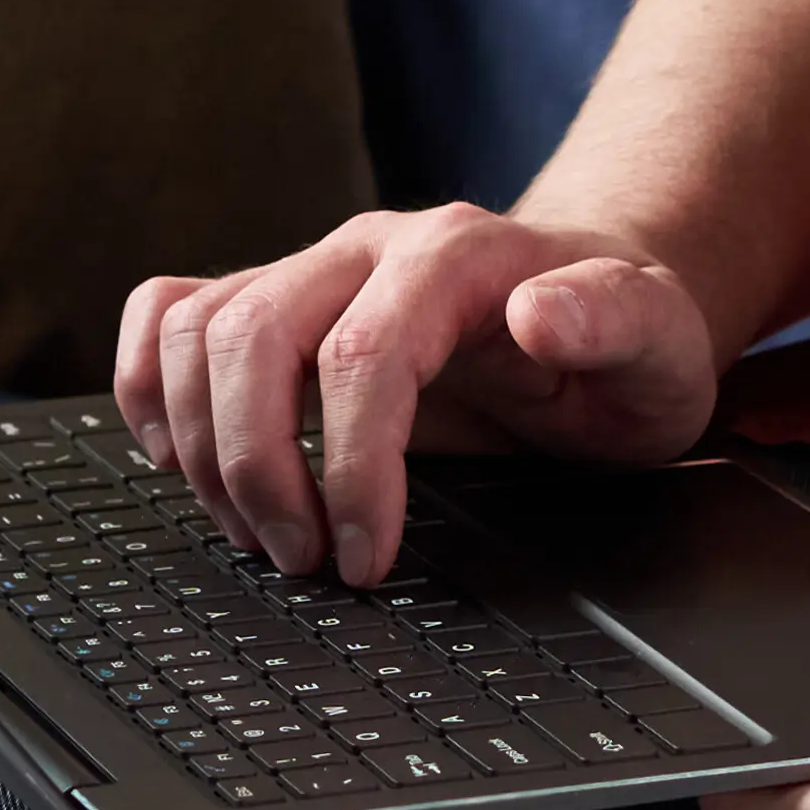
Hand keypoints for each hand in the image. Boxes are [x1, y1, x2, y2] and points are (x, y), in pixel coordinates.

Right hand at [116, 207, 722, 583]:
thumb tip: (542, 314)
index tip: (369, 557)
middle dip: (259, 467)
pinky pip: (170, 314)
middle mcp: (369, 249)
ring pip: (197, 330)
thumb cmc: (628, 344)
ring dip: (204, 447)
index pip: (363, 352)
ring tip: (264, 533)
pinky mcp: (277, 301)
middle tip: (305, 560)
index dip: (351, 467)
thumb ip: (613, 319)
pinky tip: (177, 457)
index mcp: (458, 254)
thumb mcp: (661, 342)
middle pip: (253, 336)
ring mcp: (313, 270)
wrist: (599, 313)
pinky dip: (148, 386)